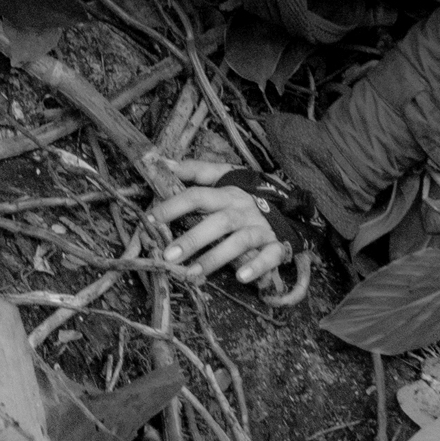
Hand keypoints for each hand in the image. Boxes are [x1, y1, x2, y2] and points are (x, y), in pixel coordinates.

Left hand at [148, 157, 291, 291]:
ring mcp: (260, 228)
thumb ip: (195, 170)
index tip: (150, 219)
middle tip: (168, 256)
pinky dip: (257, 267)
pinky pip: (269, 256)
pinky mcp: (276, 245)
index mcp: (227, 193)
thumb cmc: (245, 195)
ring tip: (192, 274)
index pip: (198, 196)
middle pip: (217, 222)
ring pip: (239, 242)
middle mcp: (243, 210)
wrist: (289, 208)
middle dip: (192, 239)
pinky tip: (241, 277)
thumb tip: (164, 163)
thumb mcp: (223, 176)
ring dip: (215, 258)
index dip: (174, 206)